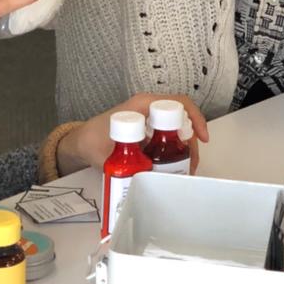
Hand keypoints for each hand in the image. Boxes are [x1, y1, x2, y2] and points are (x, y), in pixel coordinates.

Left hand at [56, 93, 211, 174]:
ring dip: (184, 149)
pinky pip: (169, 137)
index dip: (194, 118)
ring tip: (185, 171)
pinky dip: (175, 151)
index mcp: (142, 105)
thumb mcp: (105, 153)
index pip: (177, 103)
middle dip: (191, 143)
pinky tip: (175, 168)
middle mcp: (149, 108)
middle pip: (181, 119)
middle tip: (191, 166)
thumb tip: (141, 180)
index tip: (202, 139)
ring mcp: (149, 119)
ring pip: (177, 130)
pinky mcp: (148, 130)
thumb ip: (121, 166)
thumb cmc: (92, 140)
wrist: (81, 142)